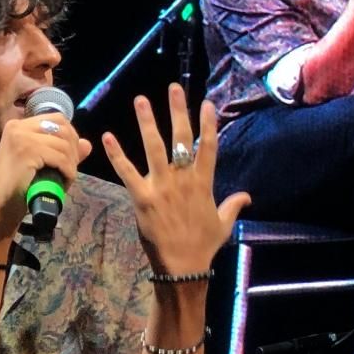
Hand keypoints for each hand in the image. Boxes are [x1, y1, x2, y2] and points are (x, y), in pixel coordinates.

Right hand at [0, 106, 91, 245]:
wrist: (2, 207)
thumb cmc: (21, 186)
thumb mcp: (44, 163)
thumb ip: (64, 151)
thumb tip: (87, 143)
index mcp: (18, 125)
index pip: (58, 119)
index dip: (71, 136)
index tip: (72, 156)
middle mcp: (17, 126)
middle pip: (63, 129)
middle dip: (73, 150)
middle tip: (70, 169)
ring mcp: (20, 137)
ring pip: (64, 145)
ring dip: (71, 164)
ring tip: (66, 178)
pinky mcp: (27, 151)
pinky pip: (61, 158)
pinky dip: (68, 171)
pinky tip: (65, 181)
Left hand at [101, 83, 251, 275]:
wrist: (183, 265)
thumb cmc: (204, 245)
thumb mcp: (223, 224)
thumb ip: (233, 205)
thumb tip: (247, 196)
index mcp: (204, 183)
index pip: (208, 147)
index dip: (208, 123)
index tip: (206, 103)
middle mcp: (183, 179)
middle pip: (182, 139)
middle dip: (178, 112)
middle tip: (174, 88)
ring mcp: (162, 186)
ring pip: (154, 148)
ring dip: (147, 122)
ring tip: (141, 100)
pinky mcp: (142, 197)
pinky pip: (127, 172)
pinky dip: (117, 155)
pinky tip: (107, 137)